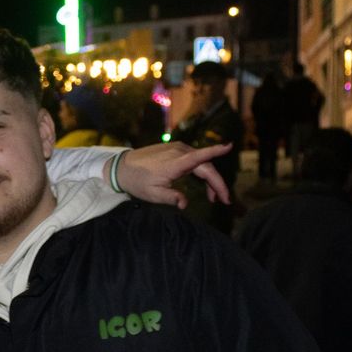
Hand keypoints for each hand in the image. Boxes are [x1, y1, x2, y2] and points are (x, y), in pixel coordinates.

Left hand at [115, 142, 232, 207]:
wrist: (121, 167)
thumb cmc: (137, 181)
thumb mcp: (153, 194)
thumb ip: (171, 198)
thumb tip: (185, 204)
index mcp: (175, 162)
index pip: (200, 156)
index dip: (216, 151)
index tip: (230, 147)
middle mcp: (179, 152)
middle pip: (206, 166)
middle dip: (217, 183)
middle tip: (224, 200)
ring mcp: (177, 148)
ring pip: (201, 163)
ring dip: (209, 179)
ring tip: (213, 197)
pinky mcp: (174, 149)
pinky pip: (194, 159)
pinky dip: (201, 171)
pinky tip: (202, 184)